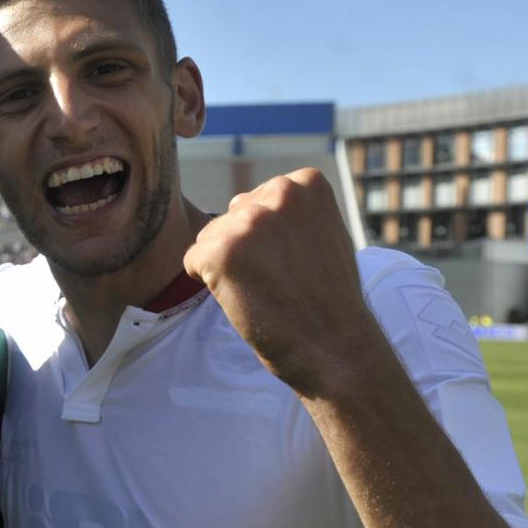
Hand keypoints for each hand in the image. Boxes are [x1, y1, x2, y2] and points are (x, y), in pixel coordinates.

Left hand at [181, 168, 378, 395]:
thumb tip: (241, 201)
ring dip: (228, 267)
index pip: (256, 201)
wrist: (333, 345)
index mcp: (306, 182)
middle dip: (245, 249)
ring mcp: (249, 220)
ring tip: (266, 289)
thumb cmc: (329, 297)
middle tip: (280, 279)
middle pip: (231, 217)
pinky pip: (193, 262)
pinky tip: (246, 297)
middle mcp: (278, 191)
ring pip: (210, 238)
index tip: (296, 262)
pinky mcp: (222, 250)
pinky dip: (211, 285)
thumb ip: (288, 211)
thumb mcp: (323, 232)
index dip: (268, 240)